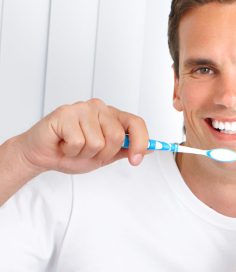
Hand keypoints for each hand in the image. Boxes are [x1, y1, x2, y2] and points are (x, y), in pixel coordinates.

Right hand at [13, 98, 148, 176]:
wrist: (44, 155)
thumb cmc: (72, 152)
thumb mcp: (105, 155)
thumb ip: (126, 150)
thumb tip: (151, 148)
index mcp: (111, 116)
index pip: (135, 123)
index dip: (140, 143)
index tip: (135, 161)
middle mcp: (98, 108)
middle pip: (117, 136)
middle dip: (103, 153)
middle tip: (87, 151)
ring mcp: (81, 108)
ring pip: (97, 142)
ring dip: (84, 153)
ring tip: (73, 147)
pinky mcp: (64, 113)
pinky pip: (78, 142)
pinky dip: (71, 150)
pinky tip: (64, 144)